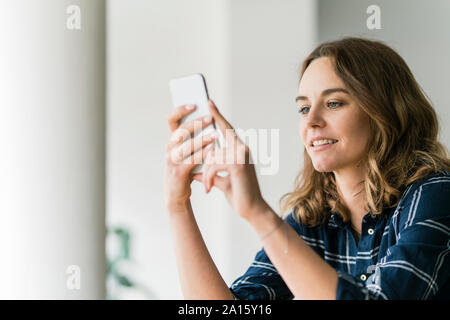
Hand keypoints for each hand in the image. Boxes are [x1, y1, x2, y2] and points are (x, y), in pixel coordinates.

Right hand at [164, 104, 217, 211]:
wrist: (176, 196)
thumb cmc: (185, 171)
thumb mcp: (188, 152)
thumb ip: (194, 138)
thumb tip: (211, 119)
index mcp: (172, 140)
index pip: (172, 119)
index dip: (181, 109)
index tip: (195, 103)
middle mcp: (169, 148)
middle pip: (180, 131)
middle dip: (196, 123)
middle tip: (209, 118)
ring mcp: (172, 160)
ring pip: (186, 146)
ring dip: (201, 139)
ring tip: (215, 135)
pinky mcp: (178, 173)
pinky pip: (191, 161)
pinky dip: (202, 155)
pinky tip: (212, 151)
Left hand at [192, 100, 268, 221]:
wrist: (252, 209)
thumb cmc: (239, 194)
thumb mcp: (221, 181)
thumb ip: (210, 174)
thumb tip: (195, 173)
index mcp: (239, 150)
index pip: (226, 129)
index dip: (217, 116)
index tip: (209, 102)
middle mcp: (242, 148)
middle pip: (216, 141)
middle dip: (207, 151)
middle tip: (205, 160)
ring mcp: (241, 155)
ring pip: (212, 156)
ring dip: (207, 174)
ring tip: (209, 187)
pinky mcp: (238, 164)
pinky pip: (214, 165)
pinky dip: (209, 178)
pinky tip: (210, 189)